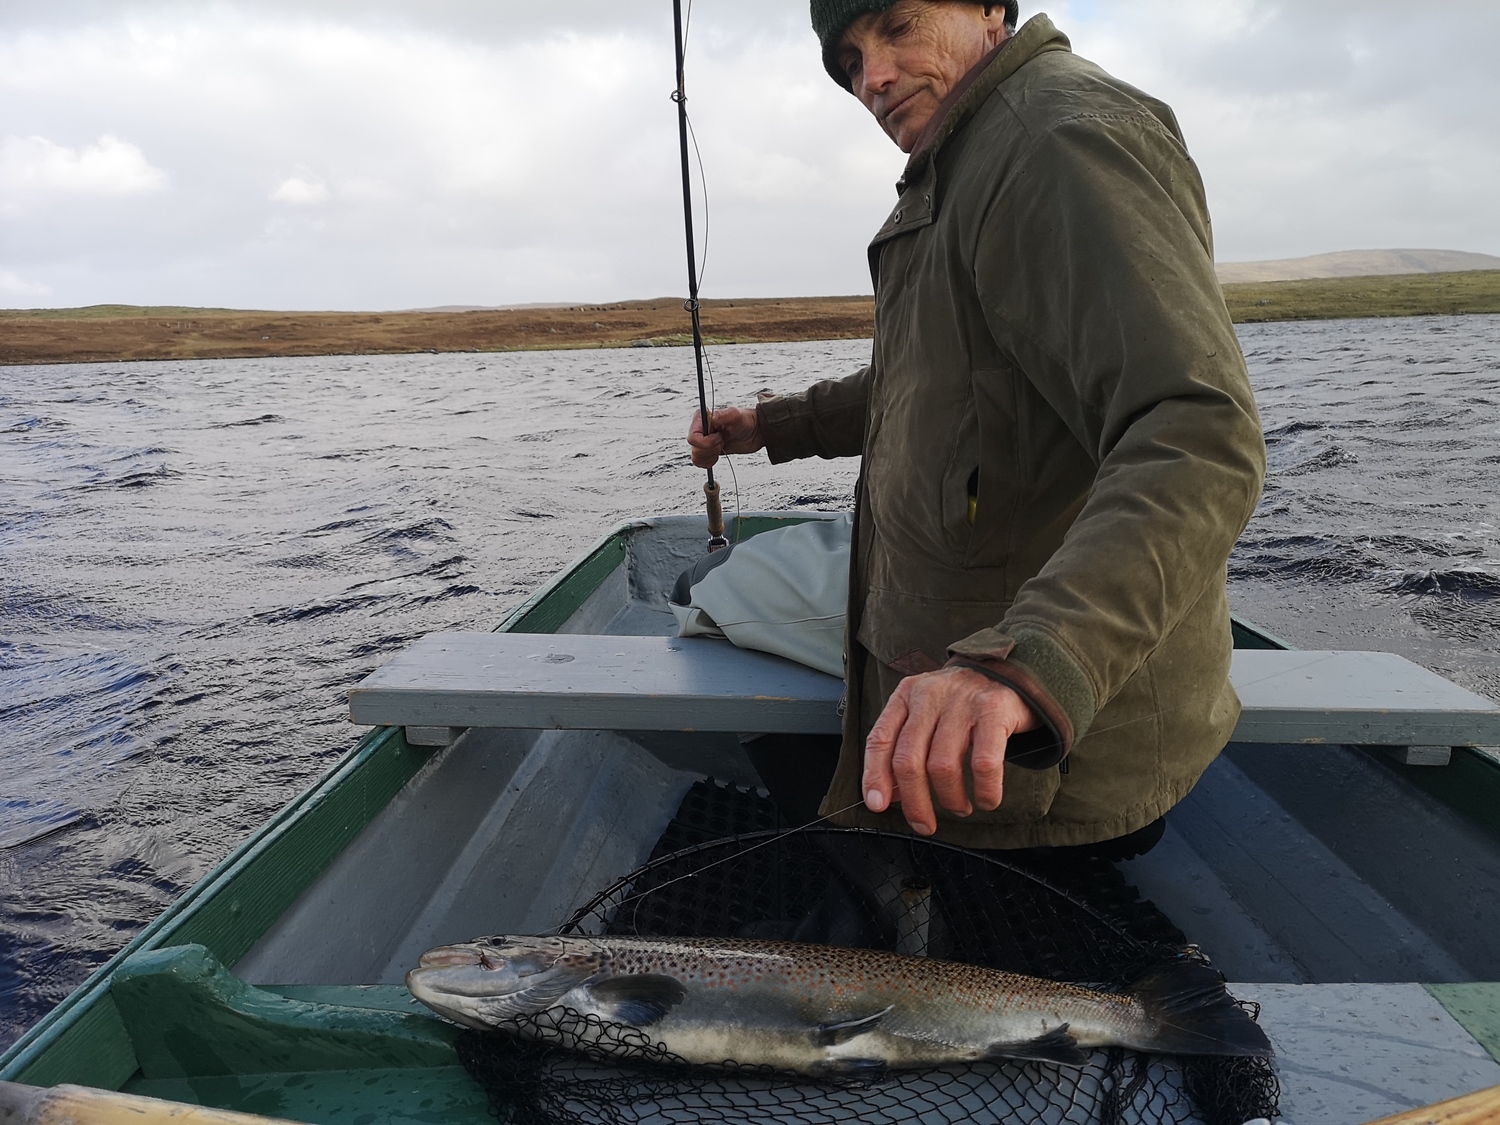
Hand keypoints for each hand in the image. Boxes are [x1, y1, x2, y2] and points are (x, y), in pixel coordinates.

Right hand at [687, 407, 763, 467]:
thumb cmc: (748, 421)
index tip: (720, 438)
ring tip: (722, 446)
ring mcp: (704, 440)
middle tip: (723, 441)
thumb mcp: (736, 415)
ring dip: (711, 455)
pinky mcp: (708, 450)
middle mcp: (701, 429)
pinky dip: (709, 462)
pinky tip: (719, 454)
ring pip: (696, 456)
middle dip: (711, 449)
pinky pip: (700, 462)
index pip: (692, 437)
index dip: (706, 442)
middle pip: (695, 448)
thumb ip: (721, 415)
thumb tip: (708, 416)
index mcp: (703, 418)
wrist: (756, 432)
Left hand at [862, 666, 1039, 835]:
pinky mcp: (995, 710)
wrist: (1012, 671)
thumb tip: (890, 795)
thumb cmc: (962, 702)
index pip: (880, 739)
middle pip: (909, 759)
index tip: (878, 805)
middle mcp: (930, 694)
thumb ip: (906, 747)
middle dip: (914, 801)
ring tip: (959, 807)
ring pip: (943, 766)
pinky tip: (986, 799)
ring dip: (950, 799)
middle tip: (924, 824)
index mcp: (907, 695)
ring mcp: (963, 701)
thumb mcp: (927, 712)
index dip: (875, 776)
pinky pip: (984, 763)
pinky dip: (984, 791)